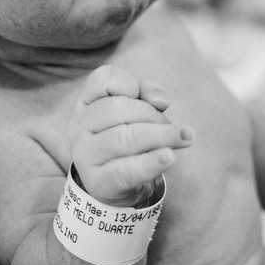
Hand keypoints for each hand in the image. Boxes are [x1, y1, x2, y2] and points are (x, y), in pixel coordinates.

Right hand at [67, 64, 194, 205]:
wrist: (114, 185)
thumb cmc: (126, 139)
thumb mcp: (135, 112)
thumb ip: (147, 95)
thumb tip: (160, 100)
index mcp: (86, 103)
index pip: (104, 78)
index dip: (132, 84)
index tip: (147, 99)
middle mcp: (80, 126)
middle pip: (118, 107)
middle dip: (153, 114)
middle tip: (171, 127)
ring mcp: (86, 155)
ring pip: (124, 138)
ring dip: (161, 135)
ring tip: (184, 139)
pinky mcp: (100, 182)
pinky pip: (127, 170)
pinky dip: (152, 162)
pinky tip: (169, 157)